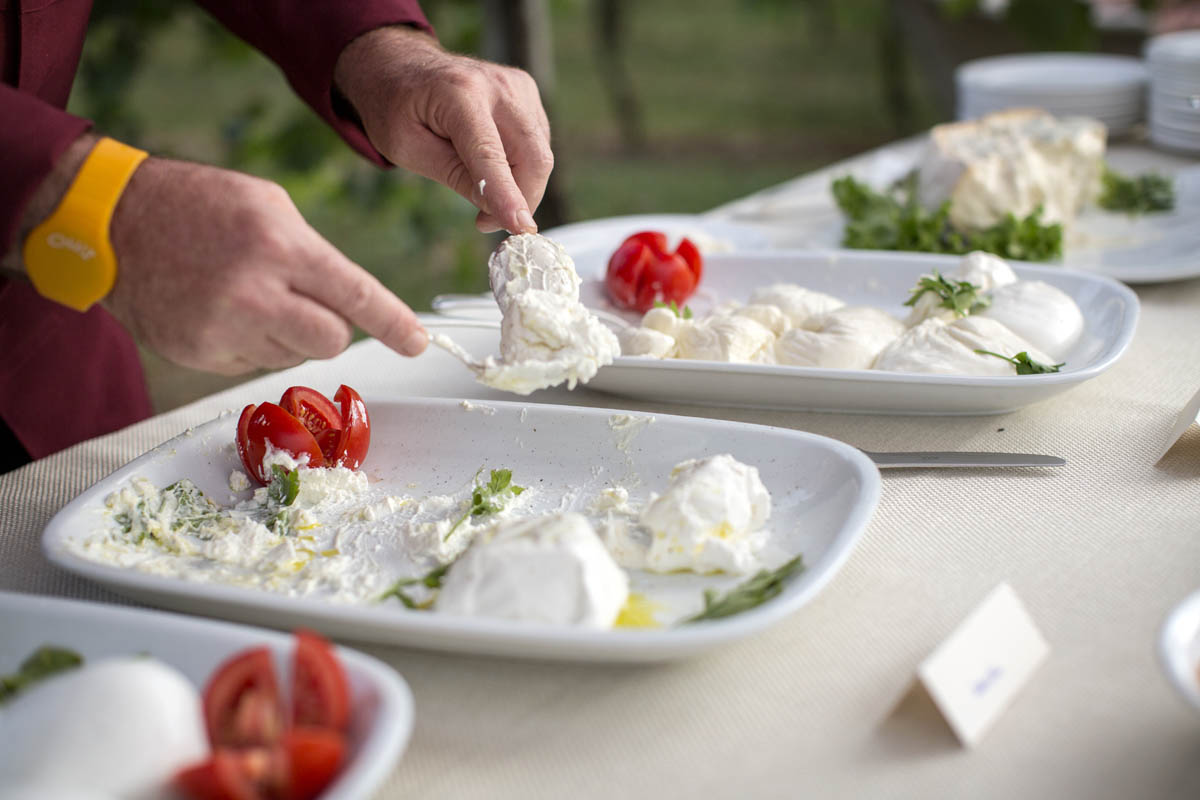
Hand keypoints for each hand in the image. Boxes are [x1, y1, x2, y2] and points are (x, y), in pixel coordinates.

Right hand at [103, 153, 427, 373]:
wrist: (112, 222)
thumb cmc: (201, 206)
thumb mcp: (269, 206)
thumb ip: (315, 255)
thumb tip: (355, 304)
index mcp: (281, 246)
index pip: (356, 297)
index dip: (395, 325)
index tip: (418, 343)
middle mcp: (255, 293)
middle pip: (332, 341)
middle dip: (332, 329)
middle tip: (308, 305)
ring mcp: (223, 328)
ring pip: (293, 356)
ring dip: (287, 334)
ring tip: (248, 295)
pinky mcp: (199, 353)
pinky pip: (254, 363)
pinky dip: (251, 343)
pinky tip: (223, 310)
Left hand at [334, 25, 552, 234]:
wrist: (401, 64)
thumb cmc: (395, 107)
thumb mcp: (406, 148)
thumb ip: (453, 175)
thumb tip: (497, 209)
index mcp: (459, 93)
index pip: (490, 154)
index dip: (507, 194)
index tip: (521, 229)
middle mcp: (498, 85)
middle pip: (533, 156)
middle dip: (521, 200)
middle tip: (487, 223)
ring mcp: (518, 86)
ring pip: (540, 155)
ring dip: (519, 186)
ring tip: (480, 189)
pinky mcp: (527, 93)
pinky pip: (537, 144)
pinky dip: (520, 167)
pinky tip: (490, 164)